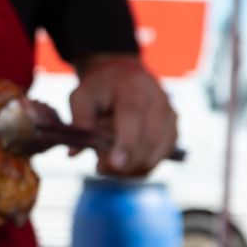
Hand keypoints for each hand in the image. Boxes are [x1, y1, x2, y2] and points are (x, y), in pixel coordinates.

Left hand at [69, 55, 178, 176]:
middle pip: (148, 141)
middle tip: (99, 169)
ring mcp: (170, 118)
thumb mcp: (81, 96)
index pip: (134, 117)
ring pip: (155, 156)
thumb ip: (79, 121)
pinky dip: (138, 168)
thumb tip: (74, 154)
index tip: (115, 165)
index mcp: (135, 88)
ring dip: (130, 168)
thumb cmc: (100, 89)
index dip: (126, 143)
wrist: (123, 76)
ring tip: (108, 161)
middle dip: (124, 164)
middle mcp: (159, 102)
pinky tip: (122, 160)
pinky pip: (157, 161)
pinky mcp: (173, 133)